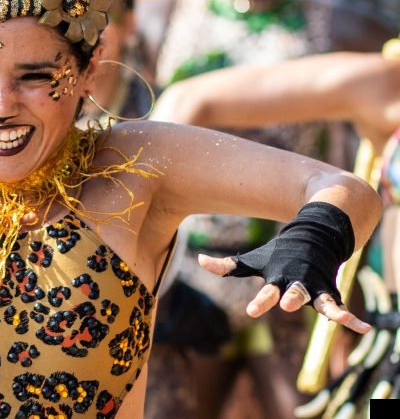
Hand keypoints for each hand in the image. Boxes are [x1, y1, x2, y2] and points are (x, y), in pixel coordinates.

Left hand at [199, 254, 370, 333]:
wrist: (314, 234)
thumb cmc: (278, 253)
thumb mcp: (254, 259)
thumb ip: (228, 265)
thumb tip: (199, 260)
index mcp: (278, 277)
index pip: (266, 291)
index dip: (260, 301)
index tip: (252, 311)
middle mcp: (298, 282)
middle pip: (296, 293)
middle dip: (292, 298)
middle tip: (288, 304)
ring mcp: (316, 286)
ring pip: (323, 300)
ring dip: (329, 308)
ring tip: (338, 317)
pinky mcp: (331, 290)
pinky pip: (343, 306)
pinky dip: (354, 318)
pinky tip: (365, 328)